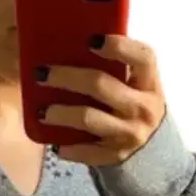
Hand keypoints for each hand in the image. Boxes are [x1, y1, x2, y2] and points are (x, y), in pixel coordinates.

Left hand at [37, 35, 166, 166]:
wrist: (153, 149)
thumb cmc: (135, 105)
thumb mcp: (137, 84)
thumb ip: (118, 66)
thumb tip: (74, 40)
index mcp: (149, 83)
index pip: (143, 58)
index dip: (119, 46)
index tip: (91, 40)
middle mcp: (143, 108)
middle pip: (101, 85)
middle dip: (67, 77)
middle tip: (42, 74)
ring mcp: (130, 134)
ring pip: (88, 118)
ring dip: (61, 113)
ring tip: (42, 111)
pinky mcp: (116, 155)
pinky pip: (86, 151)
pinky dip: (68, 148)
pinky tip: (55, 144)